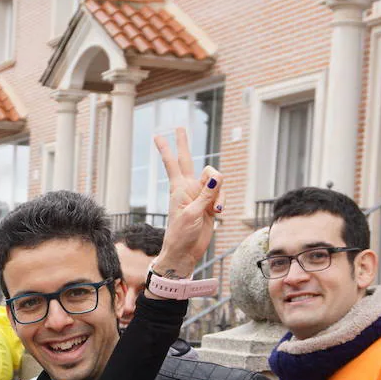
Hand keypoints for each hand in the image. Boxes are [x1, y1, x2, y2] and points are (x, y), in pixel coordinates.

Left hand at [151, 127, 222, 275]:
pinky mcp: (209, 205)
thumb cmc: (182, 234)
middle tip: (179, 127)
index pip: (172, 164)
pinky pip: (221, 195)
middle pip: (188, 160)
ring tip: (215, 210)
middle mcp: (189, 188)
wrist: (185, 252)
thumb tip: (216, 175)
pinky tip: (218, 214)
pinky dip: (222, 202)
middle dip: (183, 143)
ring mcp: (200, 195)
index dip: (166, 149)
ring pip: (215, 181)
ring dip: (219, 193)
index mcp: (179, 188)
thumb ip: (207, 193)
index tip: (158, 135)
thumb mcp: (193, 213)